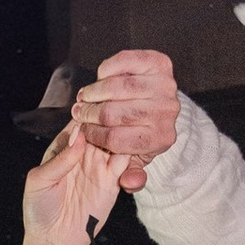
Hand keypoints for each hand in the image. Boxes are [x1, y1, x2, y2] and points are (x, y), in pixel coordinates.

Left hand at [15, 112, 130, 244]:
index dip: (90, 109)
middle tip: (119, 111)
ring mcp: (100, 165)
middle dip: (112, 115)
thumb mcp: (40, 181)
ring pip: (118, 138)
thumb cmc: (39, 209)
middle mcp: (84, 151)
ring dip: (124, 131)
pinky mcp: (113, 181)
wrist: (54, 241)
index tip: (98, 102)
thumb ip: (59, 159)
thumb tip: (79, 136)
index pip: (81, 119)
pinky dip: (133, 151)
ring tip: (128, 127)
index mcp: (64, 145)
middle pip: (103, 124)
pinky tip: (133, 146)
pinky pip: (127, 162)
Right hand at [72, 47, 181, 189]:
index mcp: (160, 139)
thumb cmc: (143, 133)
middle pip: (113, 113)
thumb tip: (130, 183)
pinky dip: (108, 68)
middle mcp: (166, 112)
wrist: (163, 104)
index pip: (114, 139)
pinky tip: (101, 77)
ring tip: (85, 96)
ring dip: (94, 91)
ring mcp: (165, 86)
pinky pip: (126, 62)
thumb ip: (132, 175)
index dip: (92, 134)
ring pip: (117, 87)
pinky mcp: (160, 64)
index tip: (82, 131)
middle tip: (79, 112)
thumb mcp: (138, 158)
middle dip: (89, 113)